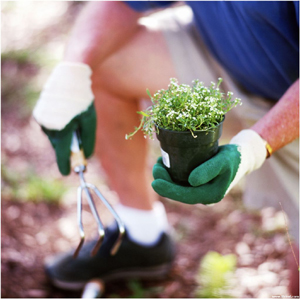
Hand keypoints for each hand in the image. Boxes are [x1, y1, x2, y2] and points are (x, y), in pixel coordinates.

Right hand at [33, 62, 95, 174]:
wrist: (69, 76)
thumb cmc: (83, 100)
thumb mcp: (90, 121)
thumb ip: (88, 141)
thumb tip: (87, 156)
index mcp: (61, 130)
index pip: (63, 154)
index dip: (65, 165)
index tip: (67, 173)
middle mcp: (48, 127)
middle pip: (59, 146)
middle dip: (68, 149)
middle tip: (78, 147)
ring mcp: (42, 120)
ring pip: (54, 137)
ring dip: (63, 137)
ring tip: (74, 124)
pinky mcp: (39, 113)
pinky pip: (50, 127)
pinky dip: (58, 128)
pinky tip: (66, 118)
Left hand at [152, 130, 267, 204]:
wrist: (242, 157)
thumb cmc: (234, 157)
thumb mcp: (223, 160)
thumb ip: (209, 169)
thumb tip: (191, 181)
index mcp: (212, 195)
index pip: (186, 196)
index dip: (169, 190)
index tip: (155, 182)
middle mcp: (205, 196)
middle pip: (180, 193)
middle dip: (164, 183)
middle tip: (155, 168)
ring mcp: (202, 191)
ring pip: (179, 188)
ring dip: (167, 178)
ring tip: (158, 164)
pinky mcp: (199, 184)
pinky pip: (182, 182)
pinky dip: (173, 175)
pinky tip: (166, 165)